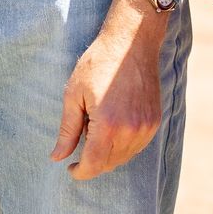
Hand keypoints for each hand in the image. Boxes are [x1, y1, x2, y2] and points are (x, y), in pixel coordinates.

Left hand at [50, 0, 167, 179]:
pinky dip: (123, 145)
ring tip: (98, 125)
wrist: (132, 41)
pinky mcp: (155, 120)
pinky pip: (137, 146)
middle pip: (109, 164)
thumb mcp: (74, 94)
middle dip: (92, 161)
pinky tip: (114, 125)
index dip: (80, 172)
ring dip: (108, 153)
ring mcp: (146, 127)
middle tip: (82, 137)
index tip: (71, 168)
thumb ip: (67, 130)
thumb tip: (57, 158)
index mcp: (108, 125)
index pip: (94, 165)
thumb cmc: (99, 63)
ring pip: (124, 157)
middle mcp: (131, 131)